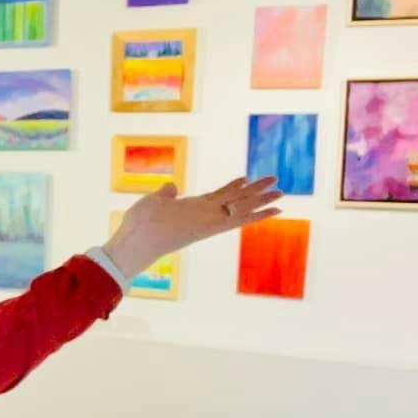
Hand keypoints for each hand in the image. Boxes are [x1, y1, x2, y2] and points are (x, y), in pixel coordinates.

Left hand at [104, 175, 282, 279]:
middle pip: (235, 200)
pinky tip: (276, 209)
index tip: (244, 177)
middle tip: (275, 183)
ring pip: (242, 208)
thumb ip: (165, 194)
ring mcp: (209, 221)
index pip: (217, 196)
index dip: (232, 187)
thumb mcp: (153, 201)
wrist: (134, 241)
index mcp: (191, 208)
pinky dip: (258, 214)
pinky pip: (239, 219)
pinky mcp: (211, 227)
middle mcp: (204, 215)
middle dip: (255, 191)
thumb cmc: (138, 224)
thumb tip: (172, 186)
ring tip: (282, 191)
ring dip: (263, 200)